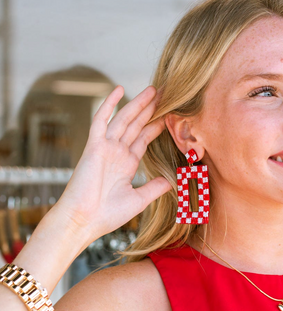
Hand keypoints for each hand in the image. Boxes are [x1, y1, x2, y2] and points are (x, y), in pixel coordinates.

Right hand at [54, 85, 171, 242]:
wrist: (83, 221)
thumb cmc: (106, 215)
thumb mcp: (138, 200)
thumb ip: (154, 188)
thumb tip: (171, 181)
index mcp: (126, 164)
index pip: (144, 139)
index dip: (156, 126)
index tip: (170, 114)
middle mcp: (117, 153)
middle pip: (136, 125)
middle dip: (150, 110)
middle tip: (166, 94)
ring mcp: (105, 148)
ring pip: (124, 119)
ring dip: (138, 104)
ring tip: (154, 90)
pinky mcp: (94, 146)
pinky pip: (101, 120)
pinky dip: (109, 104)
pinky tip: (119, 89)